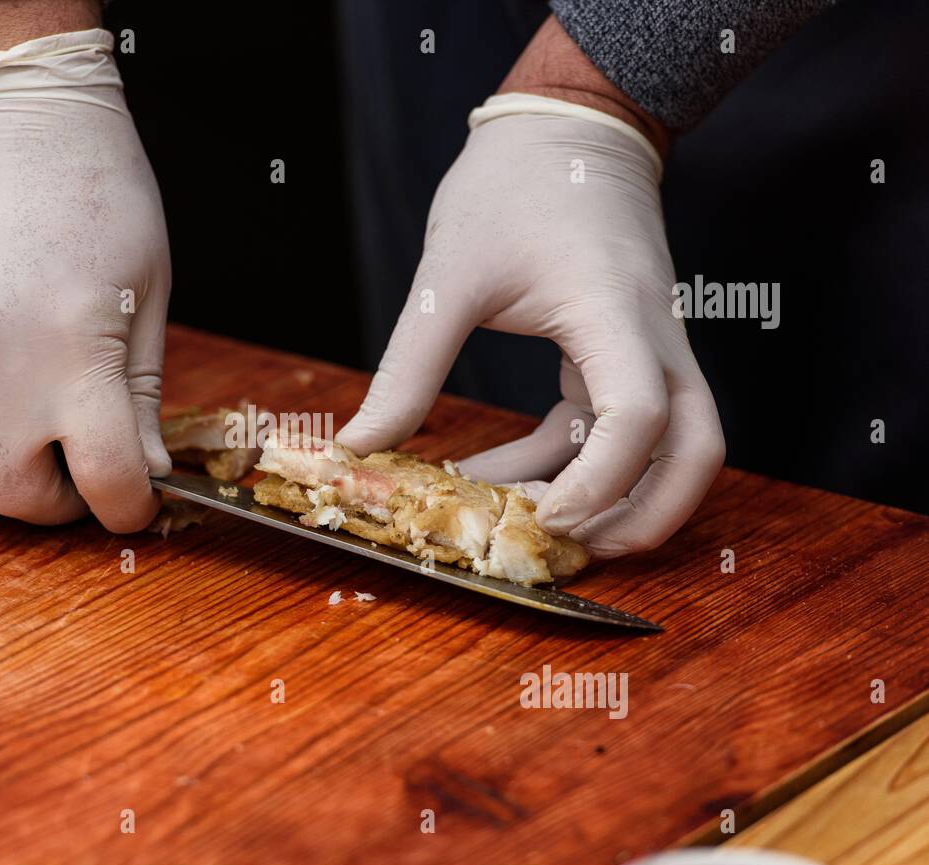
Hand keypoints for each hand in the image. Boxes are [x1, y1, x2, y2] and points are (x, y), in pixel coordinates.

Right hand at [0, 29, 170, 530]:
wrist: (11, 113)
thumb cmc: (95, 185)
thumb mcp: (148, 290)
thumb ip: (142, 391)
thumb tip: (147, 467)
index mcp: (78, 353)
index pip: (110, 479)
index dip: (133, 507)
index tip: (138, 499)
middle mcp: (2, 369)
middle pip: (20, 497)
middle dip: (63, 504)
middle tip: (86, 474)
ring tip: (30, 460)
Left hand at [337, 96, 723, 556]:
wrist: (567, 125)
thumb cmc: (511, 185)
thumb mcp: (449, 278)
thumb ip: (409, 369)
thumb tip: (359, 447)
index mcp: (615, 312)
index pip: (642, 415)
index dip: (603, 483)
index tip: (545, 519)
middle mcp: (651, 336)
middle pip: (696, 450)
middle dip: (646, 514)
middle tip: (569, 550)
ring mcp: (647, 344)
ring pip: (661, 444)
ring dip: (598, 493)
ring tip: (510, 518)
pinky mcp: (624, 347)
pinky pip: (610, 421)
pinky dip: (565, 457)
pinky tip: (496, 471)